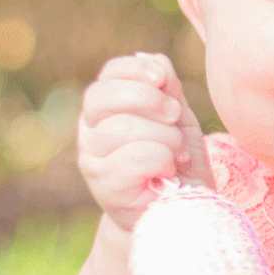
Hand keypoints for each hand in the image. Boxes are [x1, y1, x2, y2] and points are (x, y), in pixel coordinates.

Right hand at [76, 53, 212, 231]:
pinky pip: (137, 156)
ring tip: (178, 154)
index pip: (108, 75)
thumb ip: (168, 90)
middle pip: (105, 97)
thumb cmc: (180, 166)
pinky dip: (163, 159)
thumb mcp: (180, 121)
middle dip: (152, 101)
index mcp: (106, 110)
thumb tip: (153, 59)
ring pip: (124, 127)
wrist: (182, 214)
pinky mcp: (106, 188)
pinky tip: (169, 172)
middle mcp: (90, 133)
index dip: (136, 70)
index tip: (164, 79)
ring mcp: (93, 161)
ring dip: (166, 136)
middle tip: (175, 119)